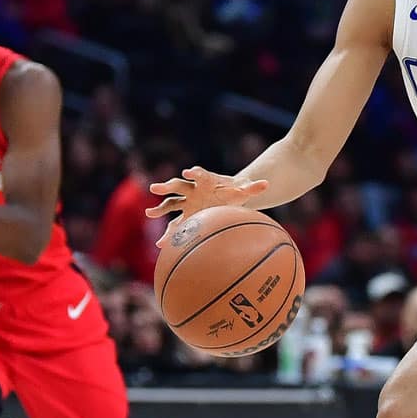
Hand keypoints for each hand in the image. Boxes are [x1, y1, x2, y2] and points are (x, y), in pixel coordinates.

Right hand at [146, 166, 269, 239]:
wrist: (226, 197)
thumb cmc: (234, 192)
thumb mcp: (244, 190)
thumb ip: (253, 188)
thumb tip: (267, 184)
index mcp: (205, 180)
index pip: (198, 174)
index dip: (193, 172)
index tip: (188, 172)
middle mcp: (192, 190)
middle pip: (177, 186)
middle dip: (166, 186)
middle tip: (155, 188)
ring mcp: (187, 203)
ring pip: (171, 204)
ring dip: (160, 208)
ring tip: (149, 213)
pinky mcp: (186, 215)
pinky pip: (175, 224)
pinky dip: (169, 234)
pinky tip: (162, 245)